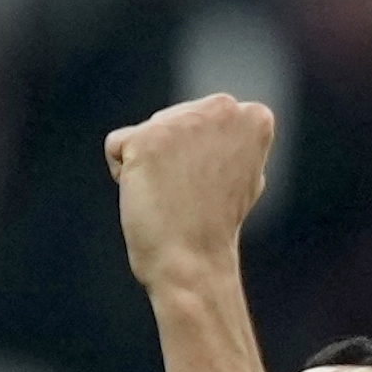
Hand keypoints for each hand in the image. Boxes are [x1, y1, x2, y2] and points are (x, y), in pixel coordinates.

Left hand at [104, 92, 273, 287]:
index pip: (205, 118)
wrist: (195, 263)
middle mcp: (223, 108)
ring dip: (151, 165)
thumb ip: (230, 139)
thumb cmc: (216, 228)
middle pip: (174, 120)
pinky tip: (150, 196)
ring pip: (147, 133)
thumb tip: (218, 123)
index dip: (202, 157)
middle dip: (174, 156)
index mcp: (254, 116)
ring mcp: (184, 120)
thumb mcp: (244, 174)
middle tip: (191, 194)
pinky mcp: (147, 136)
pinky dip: (124, 173)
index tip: (214, 186)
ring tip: (173, 196)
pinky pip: (117, 146)